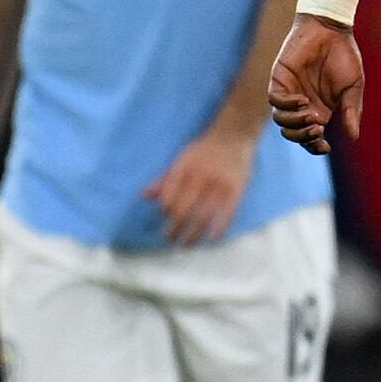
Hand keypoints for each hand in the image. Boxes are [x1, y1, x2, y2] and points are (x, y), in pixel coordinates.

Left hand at [145, 125, 258, 245]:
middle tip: (171, 239)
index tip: (165, 220)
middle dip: (175, 229)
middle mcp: (200, 178)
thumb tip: (144, 197)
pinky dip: (218, 230)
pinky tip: (212, 239)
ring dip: (193, 234)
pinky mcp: (236, 190)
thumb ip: (164, 179)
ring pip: (203, 216)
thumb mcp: (180, 159)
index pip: (169, 196)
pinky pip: (226, 215)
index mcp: (183, 170)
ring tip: (187, 245)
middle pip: (184, 210)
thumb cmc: (203, 150)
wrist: (233, 137)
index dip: (165, 211)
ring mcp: (219, 185)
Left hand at [267, 16, 364, 155]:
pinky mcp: (279, 80)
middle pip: (294, 134)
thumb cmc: (344, 56)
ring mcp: (289, 94)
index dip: (316, 147)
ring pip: (282, 121)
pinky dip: (287, 106)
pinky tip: (303, 100)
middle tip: (317, 130)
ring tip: (311, 117)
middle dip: (304, 138)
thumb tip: (353, 137)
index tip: (326, 147)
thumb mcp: (353, 87)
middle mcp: (303, 106)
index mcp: (321, 111)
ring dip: (295, 124)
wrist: (330, 29)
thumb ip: (351, 111)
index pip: (312, 138)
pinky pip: (275, 100)